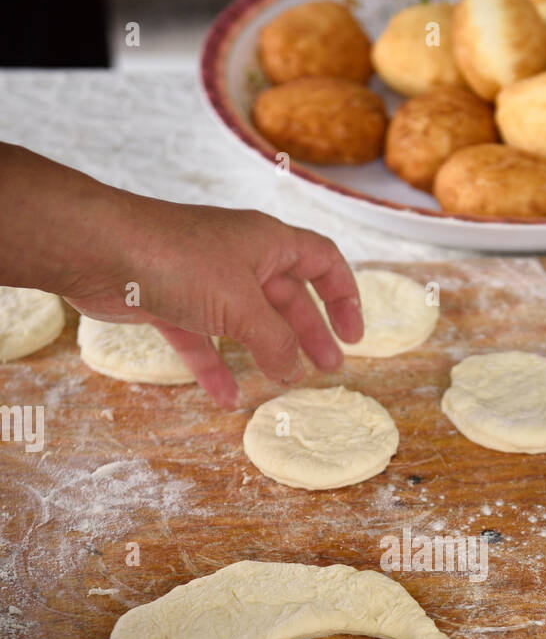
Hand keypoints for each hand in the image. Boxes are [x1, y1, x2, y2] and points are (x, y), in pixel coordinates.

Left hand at [66, 201, 363, 407]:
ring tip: (286, 383)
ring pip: (247, 320)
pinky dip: (216, 366)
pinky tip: (226, 397)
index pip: (323, 260)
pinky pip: (203, 339)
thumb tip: (294, 371)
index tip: (353, 335)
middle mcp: (240, 256)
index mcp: (268, 242)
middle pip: (288, 296)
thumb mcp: (242, 306)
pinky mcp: (171, 302)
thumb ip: (275, 341)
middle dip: (309, 332)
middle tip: (328, 368)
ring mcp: (204, 280)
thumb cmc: (178, 261)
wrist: (100, 250)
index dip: (344, 296)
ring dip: (268, 351)